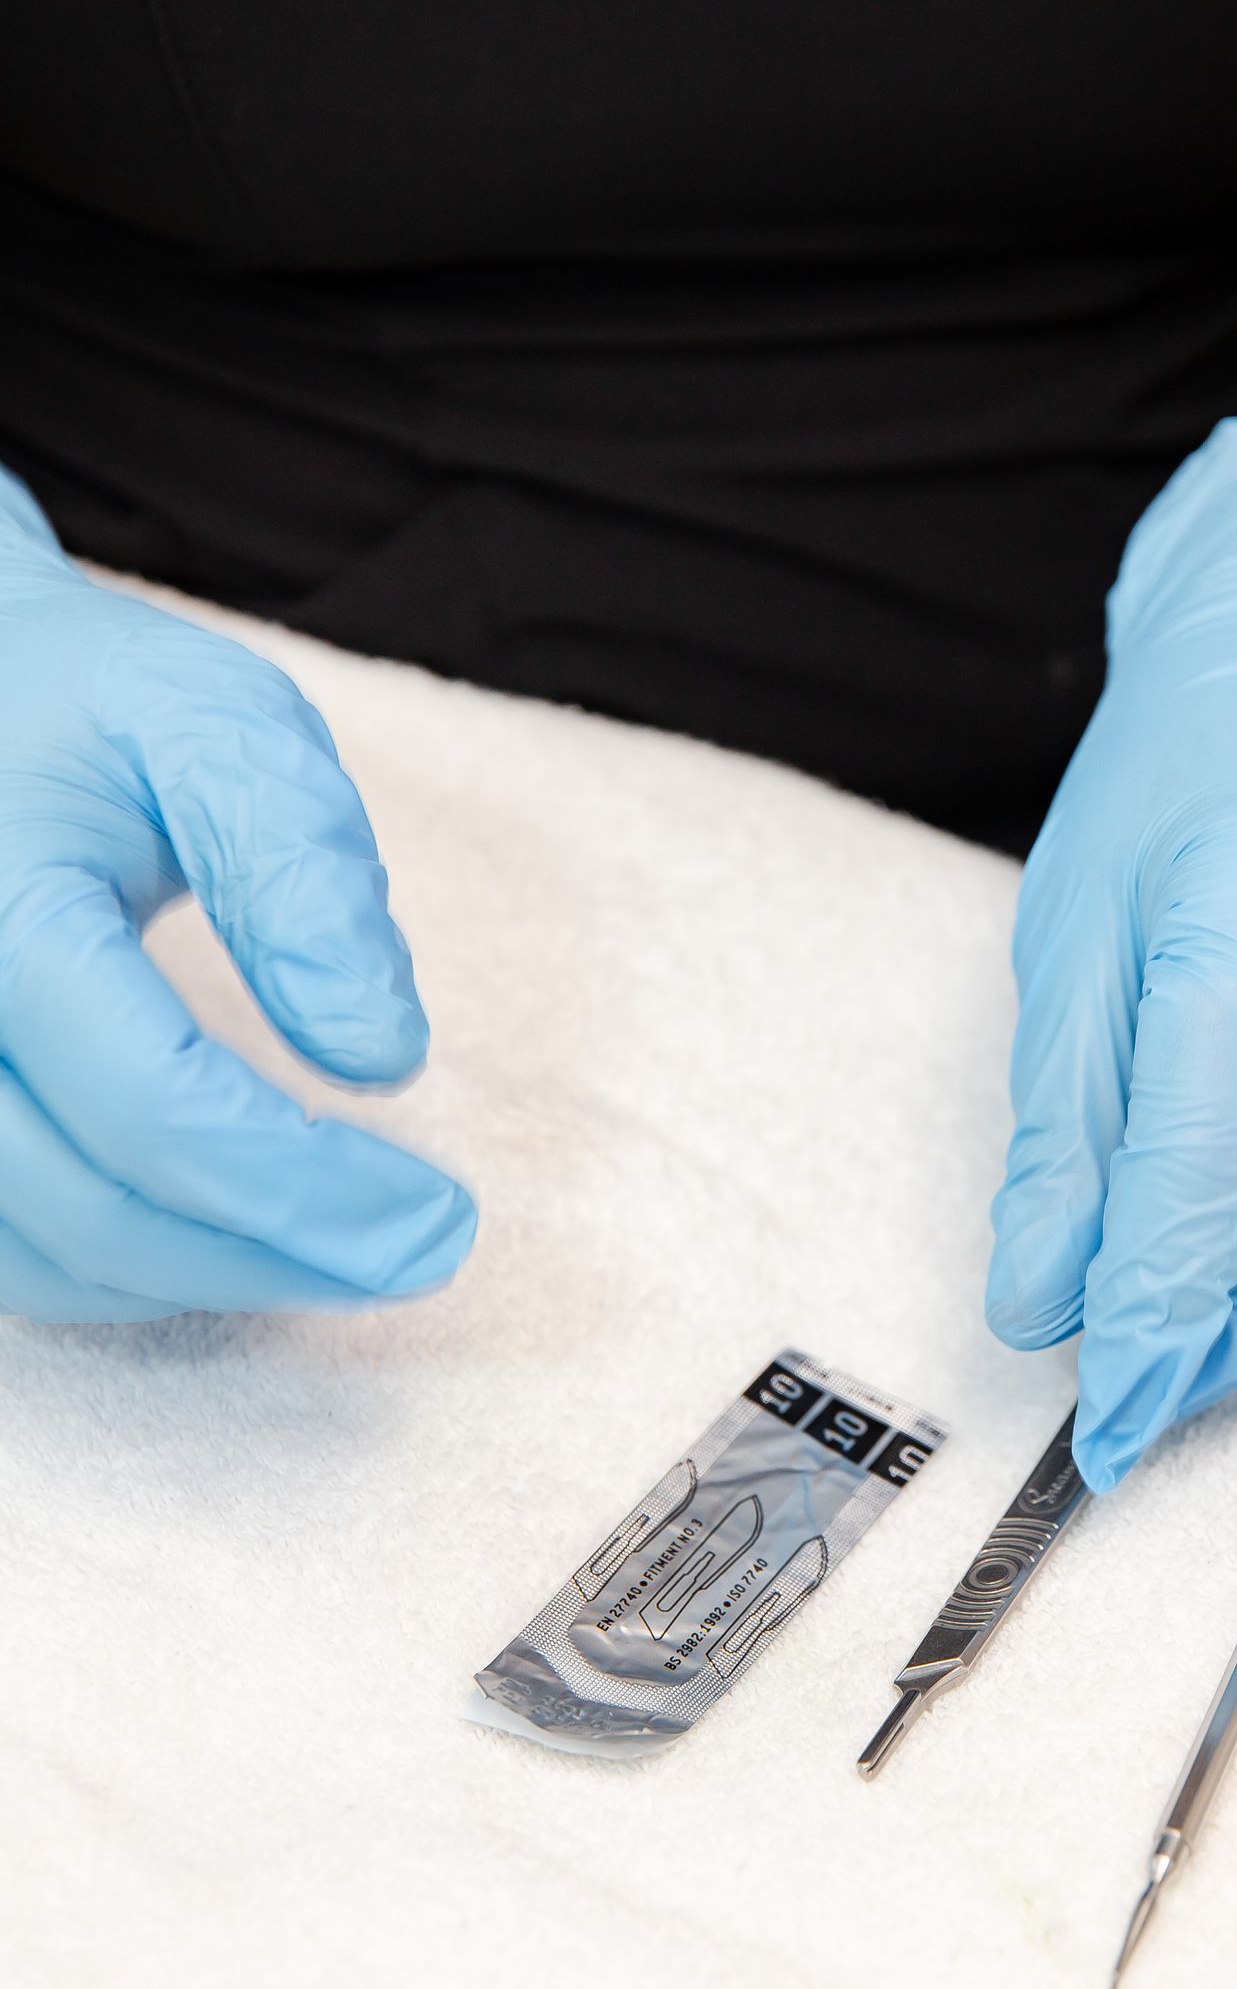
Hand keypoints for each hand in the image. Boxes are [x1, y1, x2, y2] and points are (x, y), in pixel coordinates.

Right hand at [0, 471, 474, 1319]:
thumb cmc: (93, 706)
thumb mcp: (218, 727)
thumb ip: (302, 876)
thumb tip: (380, 1056)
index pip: (156, 1107)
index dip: (309, 1191)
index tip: (441, 1216)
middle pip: (94, 1208)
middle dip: (276, 1257)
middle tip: (421, 1250)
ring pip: (41, 1260)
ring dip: (206, 1282)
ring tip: (342, 1250)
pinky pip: (8, 1252)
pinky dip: (128, 1271)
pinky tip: (233, 1234)